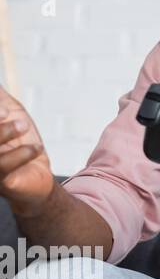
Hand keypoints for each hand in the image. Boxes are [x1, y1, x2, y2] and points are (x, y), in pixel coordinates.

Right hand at [0, 85, 54, 211]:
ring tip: (23, 125)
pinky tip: (35, 148)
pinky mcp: (0, 181)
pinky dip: (23, 153)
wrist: (36, 174)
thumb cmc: (19, 141)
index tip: (5, 110)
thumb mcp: (11, 113)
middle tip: (9, 113)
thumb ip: (0, 96)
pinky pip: (4, 166)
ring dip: (5, 132)